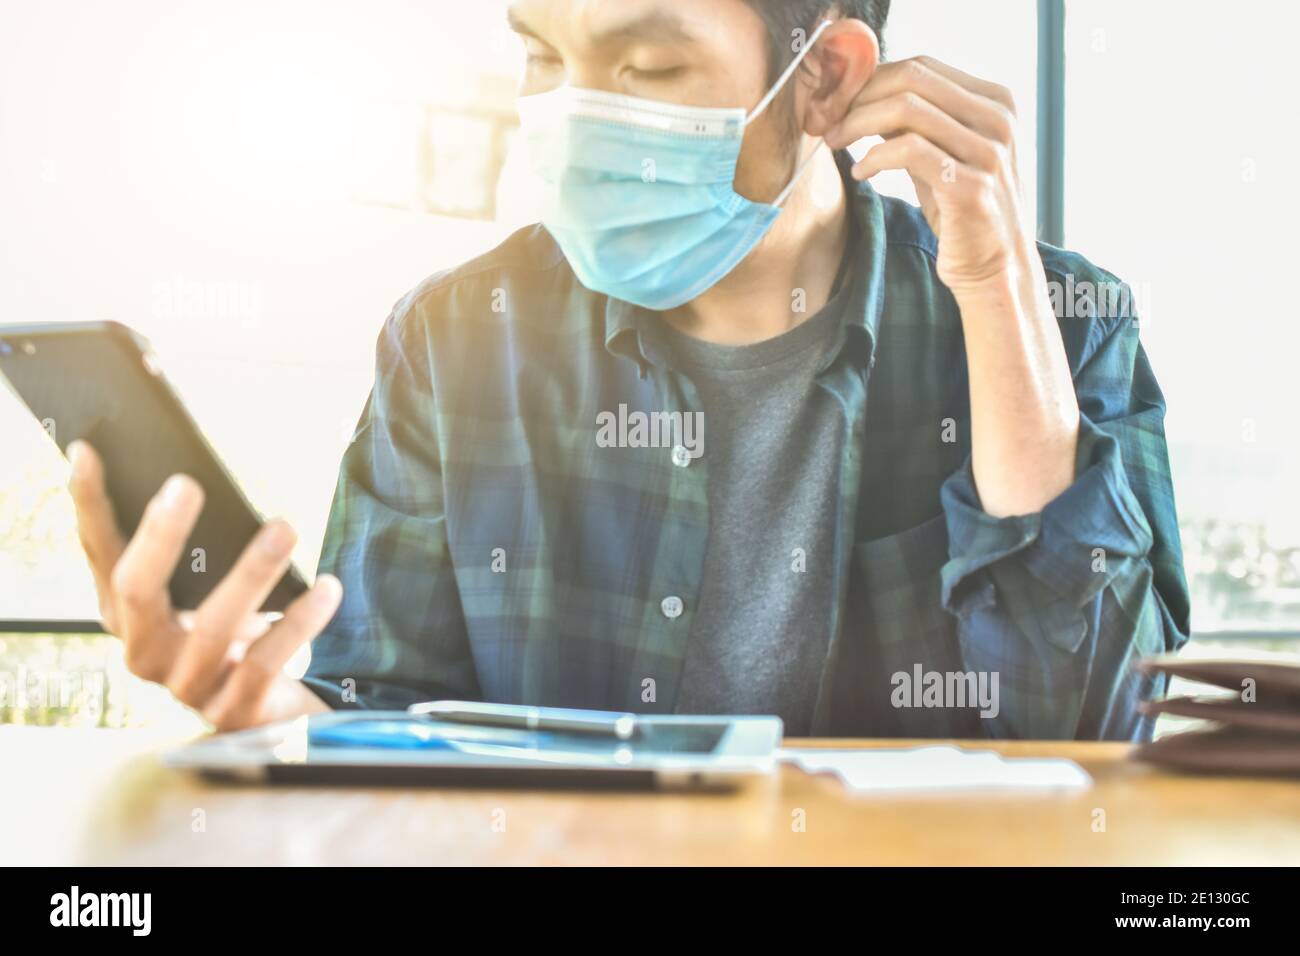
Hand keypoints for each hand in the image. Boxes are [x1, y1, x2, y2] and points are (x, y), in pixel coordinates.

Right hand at [66, 440, 340, 730]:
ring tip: (284, 527)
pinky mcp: (234, 711)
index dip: (88, 504)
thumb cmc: (240, 631)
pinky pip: (265, 662)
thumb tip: (200, 480)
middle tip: (186, 485)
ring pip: (214, 627)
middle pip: (136, 590)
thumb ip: (199, 549)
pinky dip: (299, 622)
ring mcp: (187, 685)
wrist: (277, 708)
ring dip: (251, 573)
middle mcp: (144, 651)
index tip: (87, 452)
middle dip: (159, 536)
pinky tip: (327, 587)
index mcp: (128, 613)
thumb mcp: (212, 589)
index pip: (99, 552)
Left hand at [824, 55, 1039, 297]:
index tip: (840, 102)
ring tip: (835, 141)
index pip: (922, 67)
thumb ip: (915, 122)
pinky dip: (874, 157)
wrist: (995, 267)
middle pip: (912, 79)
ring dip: (858, 123)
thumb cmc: (962, 210)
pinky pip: (908, 152)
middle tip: (829, 119)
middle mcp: (998, 120)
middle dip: (860, 96)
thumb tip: (864, 93)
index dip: (872, 79)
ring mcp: (989, 152)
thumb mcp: (942, 154)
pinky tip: (859, 172)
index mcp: (997, 102)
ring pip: (906, 110)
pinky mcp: (970, 186)